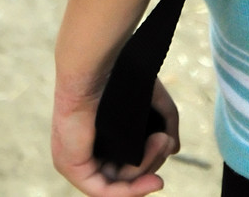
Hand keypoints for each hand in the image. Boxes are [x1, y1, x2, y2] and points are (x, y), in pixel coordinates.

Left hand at [52, 78, 179, 195]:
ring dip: (146, 168)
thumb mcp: (149, 101)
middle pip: (124, 176)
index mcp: (96, 136)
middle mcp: (85, 151)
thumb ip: (164, 123)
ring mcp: (77, 162)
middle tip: (165, 140)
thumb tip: (174, 149)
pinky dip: (132, 190)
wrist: (94, 65)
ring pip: (119, 183)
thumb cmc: (118, 74)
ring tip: (162, 142)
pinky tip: (153, 181)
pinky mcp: (74, 168)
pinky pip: (105, 191)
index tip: (168, 144)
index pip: (124, 161)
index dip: (148, 160)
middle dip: (151, 162)